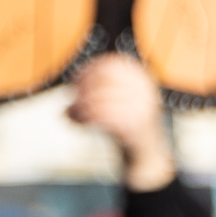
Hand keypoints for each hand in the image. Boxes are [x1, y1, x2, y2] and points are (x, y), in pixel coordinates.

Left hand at [66, 53, 175, 191]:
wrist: (146, 152)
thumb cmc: (125, 123)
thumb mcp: (117, 98)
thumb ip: (99, 88)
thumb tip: (71, 83)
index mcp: (140, 77)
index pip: (111, 64)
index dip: (88, 70)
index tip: (73, 80)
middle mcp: (144, 89)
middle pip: (103, 82)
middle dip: (81, 91)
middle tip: (70, 101)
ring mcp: (142, 107)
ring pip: (100, 100)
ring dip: (80, 107)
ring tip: (70, 113)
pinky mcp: (135, 125)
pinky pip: (103, 117)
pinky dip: (85, 118)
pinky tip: (77, 121)